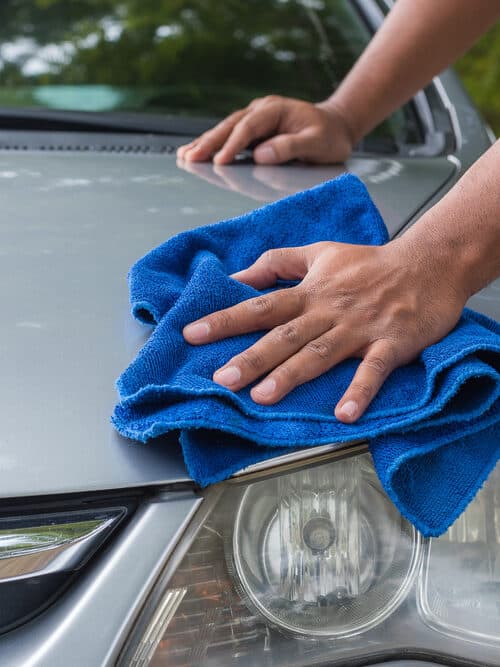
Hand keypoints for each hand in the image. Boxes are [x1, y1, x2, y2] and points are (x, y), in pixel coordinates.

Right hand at [177, 96, 353, 165]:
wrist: (336, 126)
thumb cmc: (329, 136)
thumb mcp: (317, 143)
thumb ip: (291, 147)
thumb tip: (260, 155)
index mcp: (275, 109)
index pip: (248, 127)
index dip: (232, 145)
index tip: (219, 161)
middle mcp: (261, 110)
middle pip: (230, 126)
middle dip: (208, 143)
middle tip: (189, 158)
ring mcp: (255, 119)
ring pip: (225, 130)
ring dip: (205, 143)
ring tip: (184, 156)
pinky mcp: (253, 130)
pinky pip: (230, 137)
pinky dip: (213, 145)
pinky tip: (196, 153)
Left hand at [183, 239, 466, 422]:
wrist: (428, 264)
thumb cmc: (369, 263)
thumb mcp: (320, 252)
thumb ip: (278, 262)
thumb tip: (238, 276)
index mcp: (311, 291)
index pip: (261, 306)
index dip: (226, 319)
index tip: (193, 334)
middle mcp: (329, 310)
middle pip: (285, 335)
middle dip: (252, 357)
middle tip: (222, 379)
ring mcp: (360, 327)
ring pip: (320, 353)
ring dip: (292, 375)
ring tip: (263, 398)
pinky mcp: (391, 342)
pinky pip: (373, 369)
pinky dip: (359, 391)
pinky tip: (344, 415)